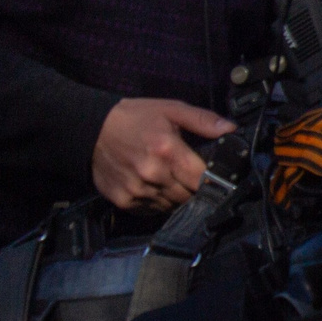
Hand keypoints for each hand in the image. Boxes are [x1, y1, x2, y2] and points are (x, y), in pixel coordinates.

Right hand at [92, 97, 233, 210]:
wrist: (90, 130)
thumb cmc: (133, 118)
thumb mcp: (171, 109)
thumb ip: (203, 120)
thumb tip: (231, 129)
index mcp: (168, 151)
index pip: (204, 179)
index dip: (215, 180)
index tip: (217, 176)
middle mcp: (153, 175)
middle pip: (190, 196)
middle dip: (195, 188)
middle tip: (190, 174)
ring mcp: (137, 191)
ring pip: (172, 206)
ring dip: (177, 196)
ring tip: (170, 178)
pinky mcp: (124, 201)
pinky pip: (152, 210)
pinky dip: (158, 202)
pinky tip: (154, 186)